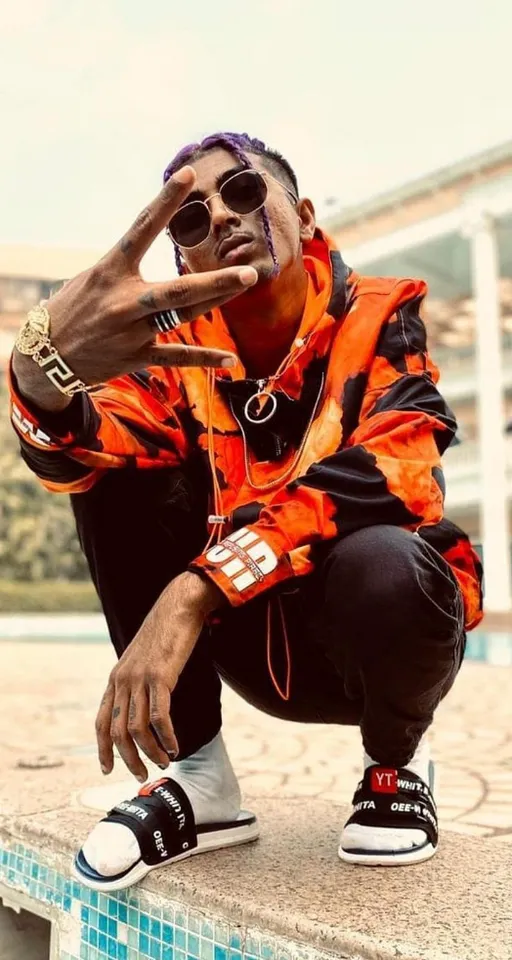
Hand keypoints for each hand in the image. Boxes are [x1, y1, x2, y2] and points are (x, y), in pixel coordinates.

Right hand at [16, 166, 257, 387]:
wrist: (47, 354)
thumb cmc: (74, 308)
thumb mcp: (93, 277)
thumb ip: (127, 266)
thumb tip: (155, 247)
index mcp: (111, 271)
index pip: (141, 230)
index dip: (165, 202)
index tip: (189, 175)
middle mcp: (124, 302)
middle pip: (178, 290)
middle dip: (215, 281)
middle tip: (249, 271)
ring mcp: (132, 332)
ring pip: (183, 317)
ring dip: (216, 300)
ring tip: (246, 282)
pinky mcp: (136, 357)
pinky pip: (176, 358)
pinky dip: (205, 358)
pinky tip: (230, 359)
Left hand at [95, 571, 222, 780]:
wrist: (178, 606)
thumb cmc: (165, 632)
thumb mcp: (143, 659)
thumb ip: (138, 680)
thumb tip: (142, 704)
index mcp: (116, 678)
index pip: (101, 722)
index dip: (103, 749)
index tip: (108, 770)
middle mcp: (123, 680)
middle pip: (117, 731)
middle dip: (129, 758)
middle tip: (143, 774)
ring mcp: (140, 678)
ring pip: (137, 728)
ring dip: (150, 751)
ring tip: (164, 761)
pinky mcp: (160, 676)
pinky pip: (158, 716)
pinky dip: (165, 736)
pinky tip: (174, 746)